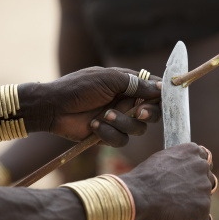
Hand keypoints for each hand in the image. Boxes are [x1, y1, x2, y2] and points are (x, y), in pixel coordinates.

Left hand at [18, 67, 161, 145]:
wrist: (52, 107)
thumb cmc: (79, 87)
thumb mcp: (109, 79)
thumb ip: (136, 84)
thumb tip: (162, 87)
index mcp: (128, 85)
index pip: (154, 90)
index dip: (163, 95)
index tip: (166, 98)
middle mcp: (127, 102)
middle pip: (153, 112)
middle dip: (149, 113)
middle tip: (140, 112)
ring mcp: (118, 120)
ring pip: (138, 129)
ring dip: (123, 122)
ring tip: (105, 115)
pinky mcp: (108, 136)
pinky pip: (121, 140)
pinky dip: (108, 133)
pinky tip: (94, 125)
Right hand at [121, 143, 214, 219]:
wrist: (136, 197)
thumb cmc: (143, 180)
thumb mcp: (162, 160)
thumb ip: (178, 163)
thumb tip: (183, 171)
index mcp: (192, 151)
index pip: (204, 160)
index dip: (196, 171)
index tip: (188, 179)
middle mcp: (202, 166)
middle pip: (207, 179)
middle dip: (196, 187)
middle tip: (178, 196)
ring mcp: (204, 188)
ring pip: (204, 199)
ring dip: (193, 204)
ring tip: (173, 209)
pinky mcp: (203, 209)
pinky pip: (202, 219)